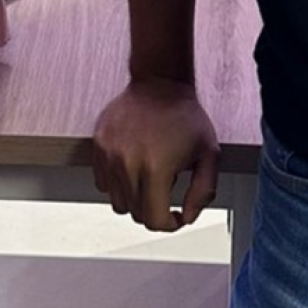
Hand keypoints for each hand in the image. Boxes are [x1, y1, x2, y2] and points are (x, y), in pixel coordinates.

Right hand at [92, 77, 218, 231]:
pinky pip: (103, 183)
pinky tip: (133, 170)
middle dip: (154, 211)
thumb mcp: (209, 155)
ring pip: (118, 202)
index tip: (176, 215)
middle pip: (136, 214)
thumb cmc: (186, 117)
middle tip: (165, 194)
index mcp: (156, 167)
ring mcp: (110, 154)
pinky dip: (117, 185)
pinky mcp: (99, 145)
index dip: (170, 224)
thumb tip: (186, 218)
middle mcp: (128, 163)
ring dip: (135, 200)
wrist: (160, 83)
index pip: (155, 220)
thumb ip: (202, 193)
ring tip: (149, 180)